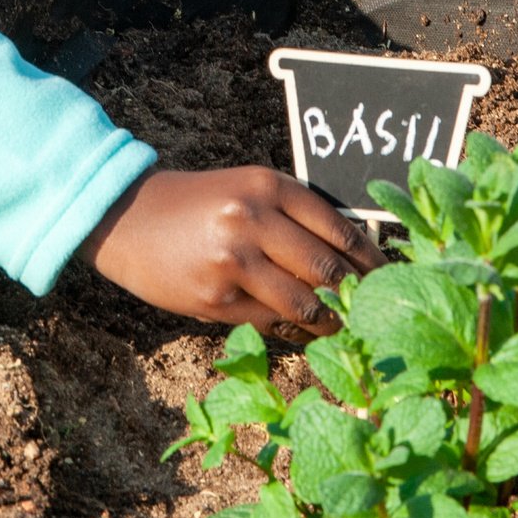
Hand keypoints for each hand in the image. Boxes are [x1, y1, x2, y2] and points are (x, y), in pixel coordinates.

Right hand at [79, 166, 384, 339]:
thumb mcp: (245, 190)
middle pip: (327, 269)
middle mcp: (252, 218)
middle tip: (376, 310)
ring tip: (346, 328)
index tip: (389, 277)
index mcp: (267, 185)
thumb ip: (291, 216)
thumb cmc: (197, 204)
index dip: (371, 260)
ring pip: (304, 303)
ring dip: (330, 321)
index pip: (338, 228)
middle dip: (356, 295)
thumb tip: (353, 259)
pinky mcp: (215, 298)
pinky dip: (294, 330)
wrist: (127, 218)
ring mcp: (233, 261)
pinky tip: (305, 331)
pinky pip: (270, 322)